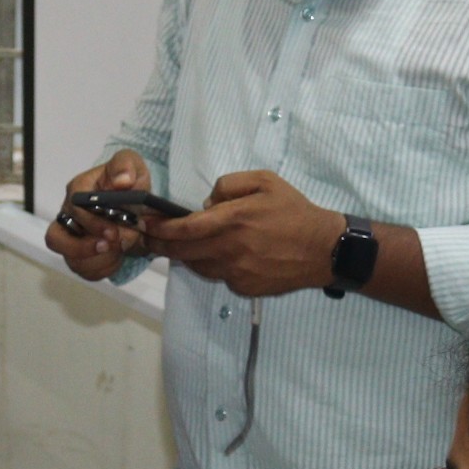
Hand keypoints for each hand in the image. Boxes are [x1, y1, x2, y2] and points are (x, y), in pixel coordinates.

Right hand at [45, 150, 156, 279]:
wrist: (137, 204)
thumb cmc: (129, 182)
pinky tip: (118, 257)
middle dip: (87, 247)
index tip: (113, 232)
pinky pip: (85, 270)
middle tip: (115, 244)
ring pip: (71, 259)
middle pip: (57, 239)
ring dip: (99, 260)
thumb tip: (122, 181)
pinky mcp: (80, 255)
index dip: (92, 223)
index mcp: (78, 191)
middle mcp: (68, 215)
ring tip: (120, 251)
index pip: (73, 209)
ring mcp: (71, 237)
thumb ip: (126, 167)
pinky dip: (104, 268)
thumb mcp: (132, 165)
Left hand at [144, 170, 349, 297]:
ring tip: (177, 244)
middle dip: (161, 243)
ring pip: (197, 265)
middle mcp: (231, 249)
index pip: (186, 228)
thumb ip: (229, 184)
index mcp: (235, 220)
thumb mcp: (265, 181)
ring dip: (184, 254)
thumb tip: (206, 202)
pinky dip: (210, 264)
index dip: (161, 228)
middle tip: (148, 237)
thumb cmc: (294, 211)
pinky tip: (215, 254)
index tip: (146, 224)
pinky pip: (217, 275)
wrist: (323, 249)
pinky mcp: (243, 287)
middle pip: (183, 251)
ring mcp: (236, 271)